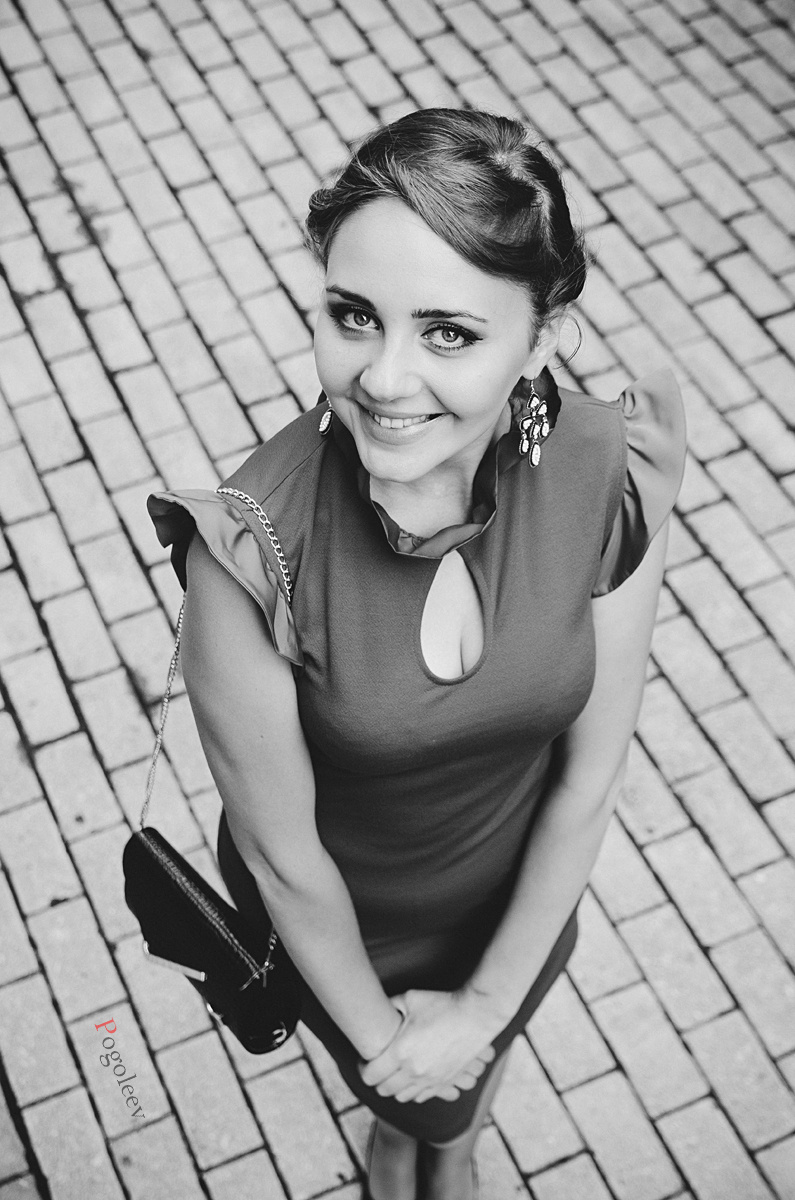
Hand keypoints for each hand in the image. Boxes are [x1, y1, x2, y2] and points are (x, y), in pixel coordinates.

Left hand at [358, 988, 504, 1103]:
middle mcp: (413, 1071)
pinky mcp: (444, 1082)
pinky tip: (411, 1077)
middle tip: (377, 1066)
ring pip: (401, 1097)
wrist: (475, 1015)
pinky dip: (412, 1091)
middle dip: (376, 1079)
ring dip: (394, 1087)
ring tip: (393, 1072)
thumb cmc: (442, 1004)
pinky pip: (420, 1097)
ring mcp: (429, 1080)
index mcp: (400, 1052)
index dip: (362, 1068)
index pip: (370, 1075)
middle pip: (383, 1089)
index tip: (365, 1059)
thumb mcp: (410, 998)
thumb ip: (390, 1005)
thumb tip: (378, 1007)